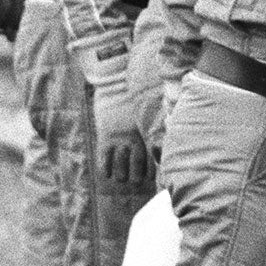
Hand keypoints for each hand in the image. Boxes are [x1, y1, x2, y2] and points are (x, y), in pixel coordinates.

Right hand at [90, 74, 152, 190]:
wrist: (114, 83)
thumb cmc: (133, 95)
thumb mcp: (148, 108)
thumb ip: (155, 123)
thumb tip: (160, 140)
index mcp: (147, 130)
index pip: (152, 154)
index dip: (152, 168)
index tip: (151, 177)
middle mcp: (134, 136)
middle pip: (137, 161)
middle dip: (136, 175)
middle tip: (135, 182)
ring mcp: (119, 137)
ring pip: (121, 162)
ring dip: (121, 174)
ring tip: (121, 180)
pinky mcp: (105, 135)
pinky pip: (105, 156)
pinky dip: (105, 166)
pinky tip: (106, 174)